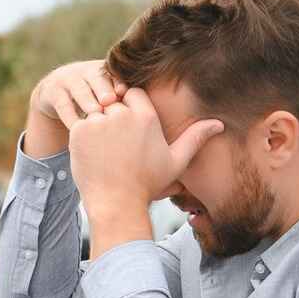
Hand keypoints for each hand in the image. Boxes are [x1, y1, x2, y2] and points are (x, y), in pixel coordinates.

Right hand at [24, 60, 123, 156]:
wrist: (57, 96)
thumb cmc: (95, 104)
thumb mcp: (108, 98)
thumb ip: (126, 101)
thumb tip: (154, 116)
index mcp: (106, 71)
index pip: (114, 72)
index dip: (118, 80)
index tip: (123, 92)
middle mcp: (87, 71)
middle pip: (97, 77)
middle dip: (104, 88)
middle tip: (110, 102)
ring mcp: (68, 80)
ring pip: (79, 89)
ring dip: (87, 100)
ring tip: (95, 114)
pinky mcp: (52, 92)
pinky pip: (62, 105)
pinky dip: (71, 117)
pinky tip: (79, 130)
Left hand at [70, 87, 224, 230]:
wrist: (116, 204)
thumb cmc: (147, 184)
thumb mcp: (176, 162)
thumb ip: (195, 138)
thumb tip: (219, 124)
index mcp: (145, 116)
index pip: (133, 93)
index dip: (130, 108)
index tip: (130, 131)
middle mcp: (121, 114)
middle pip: (113, 101)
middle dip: (113, 118)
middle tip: (117, 146)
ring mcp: (98, 122)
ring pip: (95, 111)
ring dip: (98, 126)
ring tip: (106, 151)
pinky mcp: (79, 132)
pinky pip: (80, 123)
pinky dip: (84, 136)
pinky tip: (94, 154)